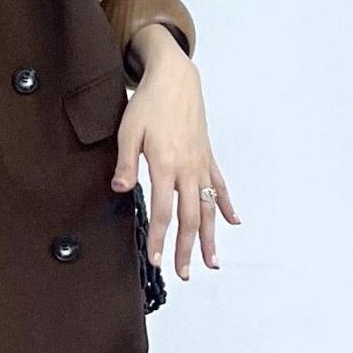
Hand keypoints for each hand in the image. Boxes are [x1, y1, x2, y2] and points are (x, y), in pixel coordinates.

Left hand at [111, 44, 239, 277]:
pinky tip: (233, 223)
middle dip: (186, 249)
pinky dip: (227, 205)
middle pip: (189, 218)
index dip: (160, 239)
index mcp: (165, 164)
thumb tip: (119, 190)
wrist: (175, 79)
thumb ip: (125, 162)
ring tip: (212, 262)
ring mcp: (201, 164)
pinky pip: (220, 186)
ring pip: (208, 208)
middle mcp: (187, 168)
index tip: (156, 261)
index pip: (163, 212)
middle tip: (183, 274)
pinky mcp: (208, 157)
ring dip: (210, 236)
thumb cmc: (148, 104)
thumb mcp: (129, 130)